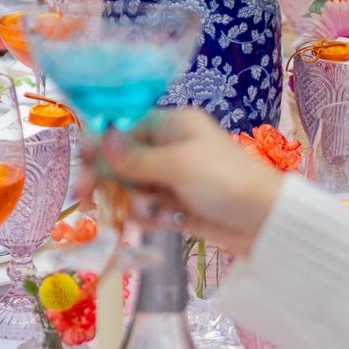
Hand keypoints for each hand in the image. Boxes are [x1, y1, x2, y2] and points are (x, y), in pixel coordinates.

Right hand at [97, 109, 284, 255]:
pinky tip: (160, 222)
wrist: (266, 222)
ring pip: (134, 189)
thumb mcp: (178, 165)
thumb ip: (135, 158)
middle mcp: (173, 149)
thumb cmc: (226, 181)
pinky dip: (149, 217)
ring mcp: (176, 180)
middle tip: (86, 198)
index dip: (102, 146)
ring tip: (148, 212)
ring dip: (133, 202)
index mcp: (174, 126)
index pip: (126, 128)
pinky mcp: (180, 208)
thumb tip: (101, 138)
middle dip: (109, 179)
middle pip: (125, 161)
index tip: (82, 165)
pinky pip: (150, 210)